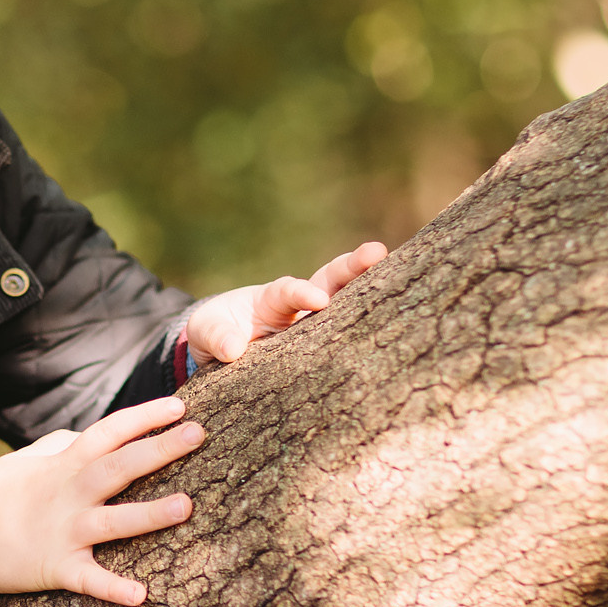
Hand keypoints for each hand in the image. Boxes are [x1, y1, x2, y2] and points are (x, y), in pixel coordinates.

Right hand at [0, 396, 202, 606]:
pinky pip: (88, 579)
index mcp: (63, 465)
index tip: (179, 407)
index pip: (109, 432)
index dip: (144, 418)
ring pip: (113, 520)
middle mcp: (68, 494)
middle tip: (199, 435)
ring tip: (186, 506)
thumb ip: (57, 446)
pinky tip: (141, 595)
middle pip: (120, 466)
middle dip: (159, 450)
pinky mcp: (53, 567)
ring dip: (150, 514)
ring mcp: (63, 530)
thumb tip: (80, 433)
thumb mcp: (24, 462)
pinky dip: (113, 588)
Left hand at [185, 241, 385, 365]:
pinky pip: (347, 346)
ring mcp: (316, 330)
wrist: (223, 356)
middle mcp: (301, 310)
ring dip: (372, 299)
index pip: (288, 290)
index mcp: (271, 299)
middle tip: (377, 250)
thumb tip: (233, 352)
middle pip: (331, 283)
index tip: (317, 300)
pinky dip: (369, 341)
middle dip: (352, 267)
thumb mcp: (206, 332)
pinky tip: (396, 345)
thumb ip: (216, 336)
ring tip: (402, 290)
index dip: (302, 292)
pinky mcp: (325, 355)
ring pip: (348, 310)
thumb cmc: (216, 334)